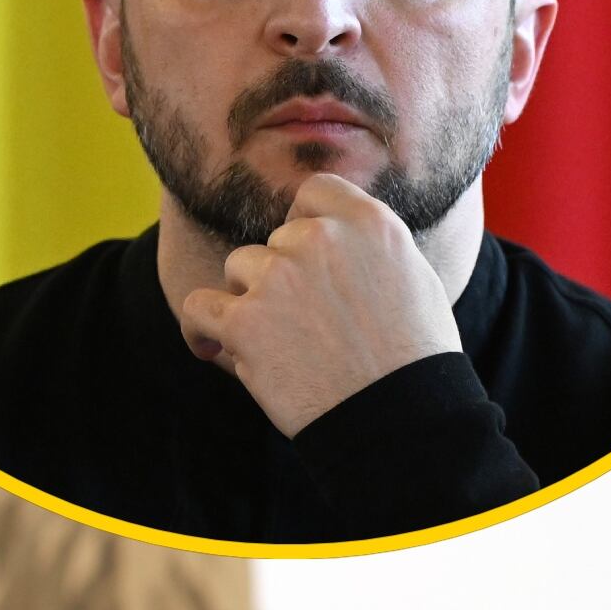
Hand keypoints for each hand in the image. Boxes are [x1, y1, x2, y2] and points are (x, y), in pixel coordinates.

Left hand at [177, 174, 462, 435]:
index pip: (315, 192)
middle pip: (275, 240)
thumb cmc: (413, 359)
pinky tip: (210, 347)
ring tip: (278, 344)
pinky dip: (199, 328)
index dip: (305, 223)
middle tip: (306, 323)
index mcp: (369, 224)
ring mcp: (279, 277)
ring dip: (250, 301)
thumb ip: (367, 246)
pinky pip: (197, 307)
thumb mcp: (412, 278)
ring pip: (239, 269)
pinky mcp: (245, 321)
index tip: (305, 254)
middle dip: (283, 275)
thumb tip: (332, 232)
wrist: (398, 417)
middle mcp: (320, 239)